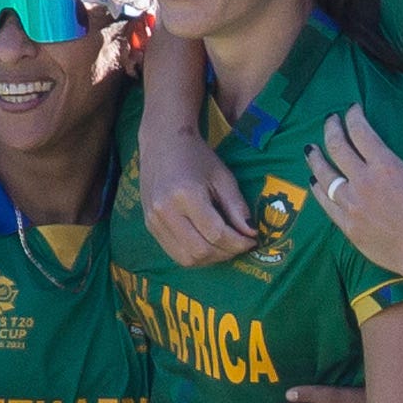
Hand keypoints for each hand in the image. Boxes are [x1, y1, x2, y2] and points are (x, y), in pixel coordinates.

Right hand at [140, 127, 258, 265]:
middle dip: (226, 253)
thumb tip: (251, 235)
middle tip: (240, 245)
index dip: (238, 243)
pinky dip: (195, 256)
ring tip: (225, 247)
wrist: (162, 143)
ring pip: (187, 258)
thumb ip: (237, 207)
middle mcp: (165, 211)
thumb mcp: (223, 177)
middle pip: (201, 251)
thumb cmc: (196, 157)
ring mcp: (154, 221)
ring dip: (211, 259)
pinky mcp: (150, 227)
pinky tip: (208, 245)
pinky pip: (175, 254)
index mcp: (185, 195)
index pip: (216, 233)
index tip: (252, 241)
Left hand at [309, 110, 402, 283]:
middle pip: (337, 148)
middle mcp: (364, 182)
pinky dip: (318, 189)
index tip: (351, 109)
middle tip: (329, 120)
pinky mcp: (347, 226)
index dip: (353, 116)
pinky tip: (314, 182)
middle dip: (331, 129)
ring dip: (316, 158)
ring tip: (311, 150)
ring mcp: (352, 205)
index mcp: (386, 166)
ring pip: (325, 175)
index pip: (361, 132)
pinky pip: (325, 203)